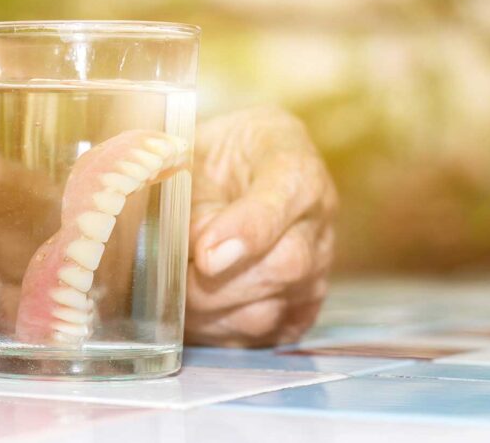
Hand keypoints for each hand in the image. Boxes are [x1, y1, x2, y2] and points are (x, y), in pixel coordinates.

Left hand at [186, 107, 336, 346]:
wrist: (233, 163)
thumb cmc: (210, 154)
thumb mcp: (196, 153)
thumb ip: (197, 199)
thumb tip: (202, 254)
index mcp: (294, 168)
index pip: (282, 202)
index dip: (244, 233)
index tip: (204, 254)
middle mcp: (316, 221)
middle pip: (284, 266)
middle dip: (216, 283)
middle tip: (173, 277)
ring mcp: (315, 269)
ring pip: (269, 311)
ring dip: (211, 311)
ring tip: (176, 292)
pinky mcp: (300, 308)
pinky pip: (264, 336)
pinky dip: (221, 331)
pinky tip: (196, 312)